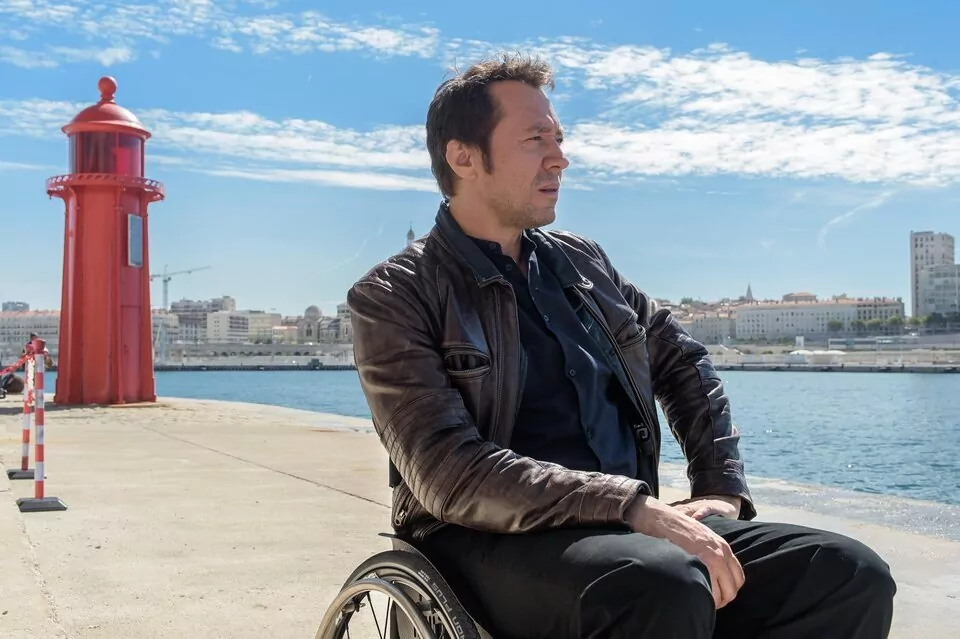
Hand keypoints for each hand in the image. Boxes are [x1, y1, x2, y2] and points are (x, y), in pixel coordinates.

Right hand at [625, 495, 744, 608]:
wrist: (664, 520)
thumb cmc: (679, 530)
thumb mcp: (703, 539)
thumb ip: (712, 554)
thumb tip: (714, 575)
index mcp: (723, 548)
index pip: (738, 578)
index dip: (729, 590)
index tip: (719, 595)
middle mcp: (721, 554)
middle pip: (732, 589)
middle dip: (722, 600)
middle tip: (709, 603)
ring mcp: (711, 559)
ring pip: (722, 593)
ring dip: (713, 601)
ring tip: (701, 602)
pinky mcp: (698, 563)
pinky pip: (708, 589)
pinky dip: (704, 597)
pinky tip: (694, 596)